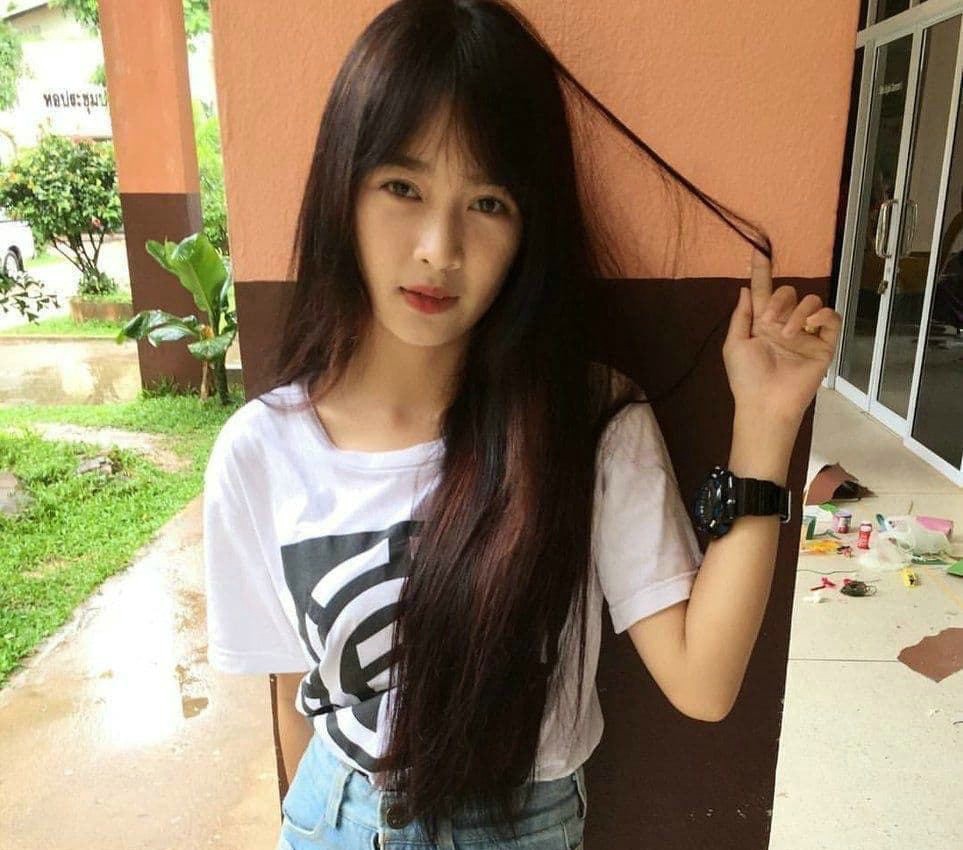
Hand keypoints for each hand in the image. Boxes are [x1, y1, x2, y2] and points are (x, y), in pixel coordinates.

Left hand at [722, 248, 841, 423]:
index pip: (763, 290)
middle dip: (779, 300)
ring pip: (810, 302)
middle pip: (789, 292)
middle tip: (768, 321)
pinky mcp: (824, 344)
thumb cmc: (746, 377)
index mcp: (762, 323)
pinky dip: (822, 315)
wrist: (766, 403)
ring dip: (796, 312)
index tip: (758, 248)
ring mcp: (806, 334)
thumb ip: (742, 314)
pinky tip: (809, 325)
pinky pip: (831, 319)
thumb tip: (745, 287)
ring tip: (785, 334)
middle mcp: (785, 324)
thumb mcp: (735, 343)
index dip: (761, 270)